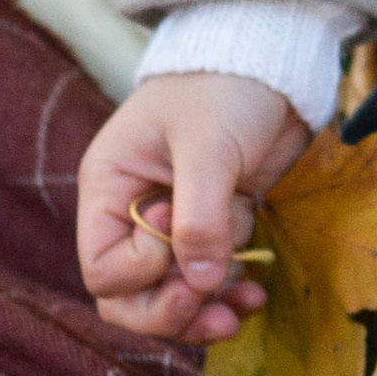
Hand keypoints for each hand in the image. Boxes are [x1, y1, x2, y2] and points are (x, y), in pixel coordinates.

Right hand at [76, 72, 308, 346]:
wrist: (272, 65)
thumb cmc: (223, 87)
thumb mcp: (208, 147)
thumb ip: (200, 216)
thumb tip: (197, 284)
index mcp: (109, 189)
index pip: (103, 267)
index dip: (141, 271)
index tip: (177, 232)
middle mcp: (133, 215)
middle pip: (128, 298)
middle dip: (167, 311)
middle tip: (208, 303)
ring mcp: (175, 227)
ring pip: (172, 297)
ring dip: (205, 310)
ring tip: (241, 305)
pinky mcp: (214, 229)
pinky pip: (209, 282)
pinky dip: (229, 294)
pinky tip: (254, 295)